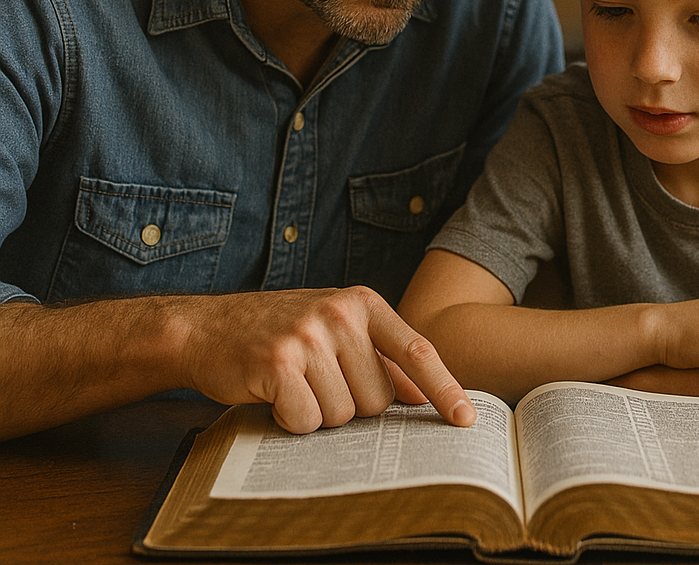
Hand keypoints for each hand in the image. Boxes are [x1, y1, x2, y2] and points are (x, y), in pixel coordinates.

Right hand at [175, 286, 475, 433]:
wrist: (207, 327)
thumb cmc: (279, 332)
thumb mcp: (335, 329)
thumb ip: (378, 355)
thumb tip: (423, 394)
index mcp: (363, 303)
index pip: (416, 351)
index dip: (444, 388)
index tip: (465, 419)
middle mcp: (340, 313)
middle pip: (377, 399)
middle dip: (350, 405)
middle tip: (316, 381)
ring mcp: (309, 334)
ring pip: (342, 414)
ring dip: (318, 412)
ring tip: (294, 383)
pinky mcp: (278, 362)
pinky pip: (306, 420)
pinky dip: (290, 420)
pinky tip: (274, 394)